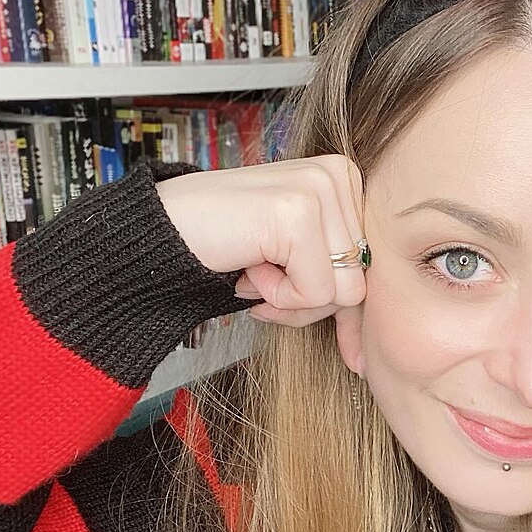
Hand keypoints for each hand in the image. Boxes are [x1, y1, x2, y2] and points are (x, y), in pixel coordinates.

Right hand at [154, 156, 366, 326]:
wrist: (160, 231)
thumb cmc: (226, 244)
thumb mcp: (297, 262)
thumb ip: (336, 288)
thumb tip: (365, 356)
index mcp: (345, 179)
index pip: (371, 266)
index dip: (331, 299)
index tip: (296, 299)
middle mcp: (340, 175)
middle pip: (359, 282)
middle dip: (306, 299)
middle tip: (261, 273)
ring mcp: (319, 188)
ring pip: (343, 292)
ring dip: (290, 298)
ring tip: (255, 265)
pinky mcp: (297, 213)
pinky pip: (314, 293)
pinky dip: (276, 296)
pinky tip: (248, 264)